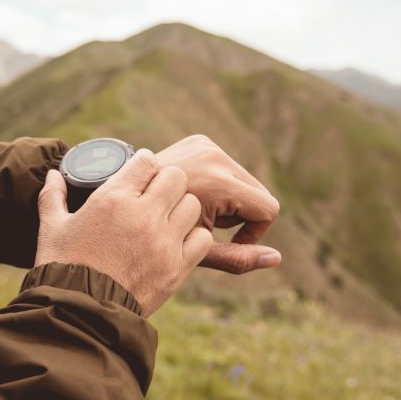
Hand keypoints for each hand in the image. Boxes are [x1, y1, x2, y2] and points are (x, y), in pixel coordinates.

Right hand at [35, 150, 213, 316]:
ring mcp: (163, 241)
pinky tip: (176, 244)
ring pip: (193, 205)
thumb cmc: (62, 268)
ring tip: (166, 221)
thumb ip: (53, 196)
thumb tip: (53, 174)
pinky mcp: (177, 268)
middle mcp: (143, 215)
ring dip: (181, 210)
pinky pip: (203, 239)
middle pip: (176, 177)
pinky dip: (193, 239)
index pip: (147, 160)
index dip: (144, 165)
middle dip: (166, 184)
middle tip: (155, 198)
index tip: (139, 177)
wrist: (79, 314)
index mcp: (113, 198)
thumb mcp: (52, 228)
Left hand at [156, 134, 281, 273]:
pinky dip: (218, 184)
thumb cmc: (158, 234)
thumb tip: (277, 259)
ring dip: (230, 200)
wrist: (124, 199)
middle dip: (239, 215)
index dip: (253, 232)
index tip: (228, 241)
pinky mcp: (200, 140)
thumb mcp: (198, 250)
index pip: (267, 209)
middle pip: (258, 194)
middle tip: (206, 224)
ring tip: (197, 208)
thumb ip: (238, 257)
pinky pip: (228, 167)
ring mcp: (207, 145)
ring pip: (245, 181)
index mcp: (218, 183)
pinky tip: (193, 193)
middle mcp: (215, 156)